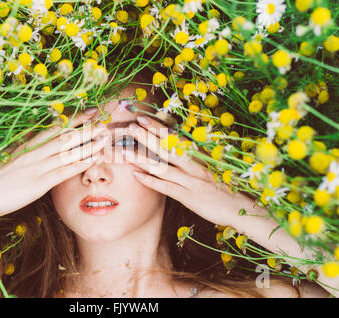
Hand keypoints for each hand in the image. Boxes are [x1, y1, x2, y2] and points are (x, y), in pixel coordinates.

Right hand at [0, 109, 110, 221]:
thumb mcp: (7, 161)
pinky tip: (93, 159)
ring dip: (88, 143)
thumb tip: (35, 150)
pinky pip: (62, 171)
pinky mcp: (37, 184)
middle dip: (85, 126)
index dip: (73, 119)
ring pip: (67, 151)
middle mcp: (32, 152)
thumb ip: (23, 155)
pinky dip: (79, 163)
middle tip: (103, 119)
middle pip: (64, 135)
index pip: (53, 128)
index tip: (89, 111)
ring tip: (105, 136)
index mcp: (24, 146)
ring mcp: (35, 167)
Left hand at [121, 115, 243, 227]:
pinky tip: (136, 175)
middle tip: (130, 127)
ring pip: (162, 166)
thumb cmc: (224, 186)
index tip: (143, 118)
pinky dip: (150, 181)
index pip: (175, 137)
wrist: (241, 207)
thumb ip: (192, 158)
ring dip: (142, 157)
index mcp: (198, 155)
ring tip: (125, 151)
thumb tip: (173, 147)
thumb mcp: (209, 167)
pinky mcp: (189, 197)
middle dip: (147, 136)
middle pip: (166, 148)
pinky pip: (166, 187)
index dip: (158, 127)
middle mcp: (194, 165)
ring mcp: (191, 180)